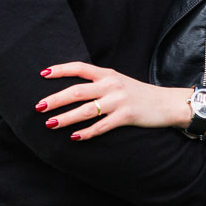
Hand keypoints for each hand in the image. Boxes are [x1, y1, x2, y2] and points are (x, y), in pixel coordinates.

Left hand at [36, 61, 188, 139]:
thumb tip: (73, 90)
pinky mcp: (126, 116)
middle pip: (77, 91)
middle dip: (56, 99)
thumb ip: (99, 82)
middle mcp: (111, 85)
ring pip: (86, 110)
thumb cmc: (138, 94)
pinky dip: (86, 133)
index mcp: (107, 74)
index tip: (43, 74)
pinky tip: (74, 137)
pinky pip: (101, 126)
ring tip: (50, 124)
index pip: (79, 68)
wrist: (165, 103)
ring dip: (66, 118)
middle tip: (39, 107)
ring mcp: (119, 101)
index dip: (60, 70)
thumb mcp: (118, 81)